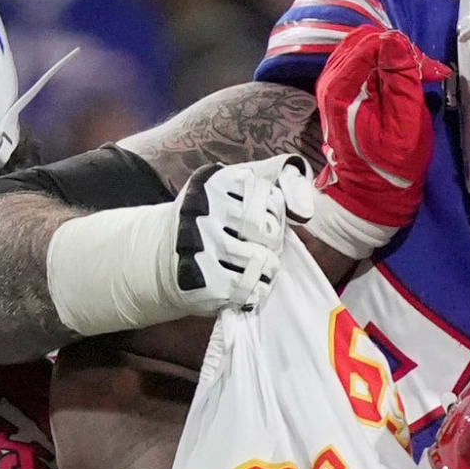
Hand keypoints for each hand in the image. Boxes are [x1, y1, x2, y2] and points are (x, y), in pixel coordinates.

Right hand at [173, 156, 314, 312]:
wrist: (166, 256)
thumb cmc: (210, 221)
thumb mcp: (230, 189)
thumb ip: (267, 178)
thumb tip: (302, 196)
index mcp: (213, 183)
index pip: (269, 199)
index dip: (275, 215)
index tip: (261, 222)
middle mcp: (202, 211)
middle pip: (267, 231)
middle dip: (272, 243)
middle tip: (262, 247)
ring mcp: (201, 247)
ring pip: (261, 261)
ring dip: (267, 267)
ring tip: (257, 267)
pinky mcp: (204, 281)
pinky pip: (250, 289)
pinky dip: (256, 290)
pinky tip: (247, 284)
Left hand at [304, 25, 445, 259]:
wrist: (368, 193)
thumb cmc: (390, 165)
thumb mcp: (405, 123)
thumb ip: (401, 78)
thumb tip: (397, 41)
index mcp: (342, 86)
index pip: (375, 42)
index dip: (406, 50)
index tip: (430, 71)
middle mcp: (331, 79)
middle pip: (368, 40)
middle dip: (400, 51)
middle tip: (424, 73)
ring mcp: (333, 83)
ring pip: (365, 48)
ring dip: (393, 58)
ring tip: (415, 78)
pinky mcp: (339, 89)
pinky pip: (362, 62)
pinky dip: (383, 66)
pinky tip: (399, 83)